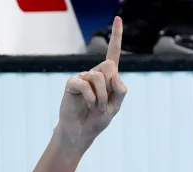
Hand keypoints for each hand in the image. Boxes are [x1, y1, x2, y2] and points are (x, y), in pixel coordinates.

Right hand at [56, 16, 126, 143]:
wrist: (81, 132)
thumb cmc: (98, 119)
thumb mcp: (116, 107)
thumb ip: (120, 90)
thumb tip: (114, 72)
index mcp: (108, 78)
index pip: (113, 54)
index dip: (116, 36)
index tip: (118, 18)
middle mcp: (95, 73)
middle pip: (110, 66)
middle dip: (110, 88)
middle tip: (105, 103)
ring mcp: (83, 77)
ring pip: (98, 77)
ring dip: (101, 98)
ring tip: (96, 107)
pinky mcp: (72, 83)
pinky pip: (84, 84)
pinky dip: (91, 99)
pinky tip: (88, 106)